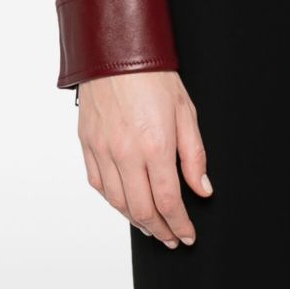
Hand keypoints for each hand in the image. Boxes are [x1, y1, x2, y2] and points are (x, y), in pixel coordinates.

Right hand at [77, 70, 212, 246]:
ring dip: (136, 221)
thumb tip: (202, 189)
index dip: (180, 224)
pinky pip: (98, 185)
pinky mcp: (87, 144)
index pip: (168, 201)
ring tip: (152, 226)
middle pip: (141, 210)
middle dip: (160, 230)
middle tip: (172, 238)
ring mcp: (102, 150)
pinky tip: (125, 203)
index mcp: (154, 145)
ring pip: (117, 202)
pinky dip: (113, 201)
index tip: (187, 235)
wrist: (115, 50)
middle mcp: (125, 153)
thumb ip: (194, 155)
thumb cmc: (153, 75)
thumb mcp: (186, 111)